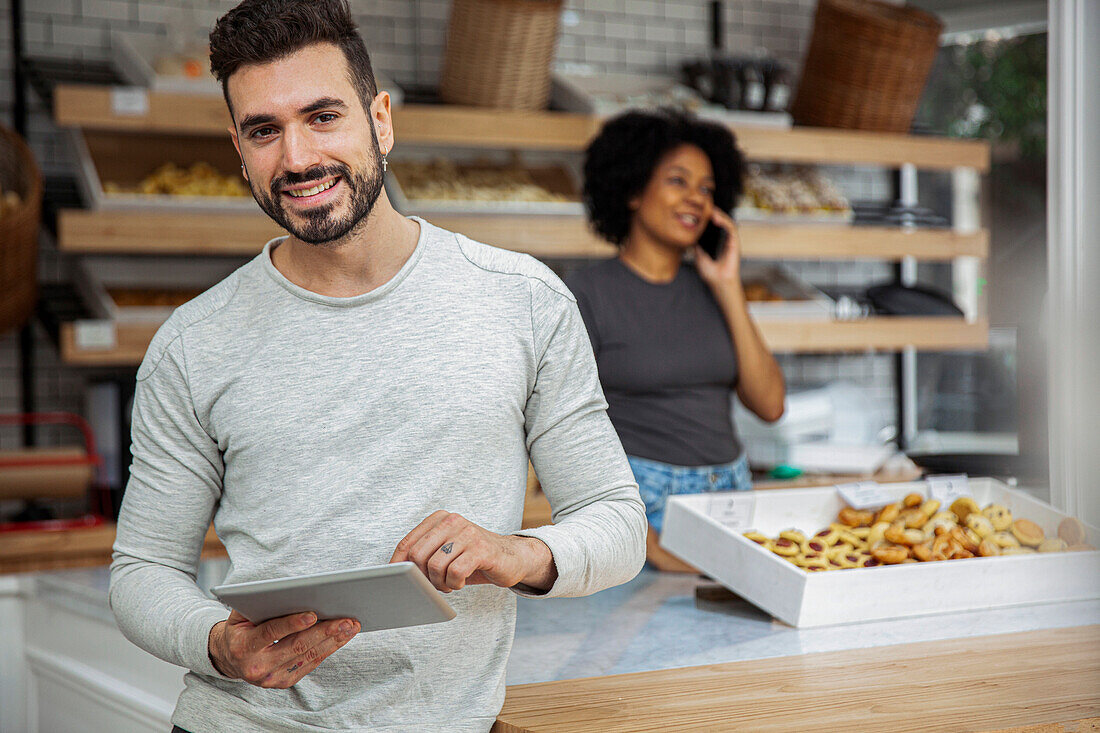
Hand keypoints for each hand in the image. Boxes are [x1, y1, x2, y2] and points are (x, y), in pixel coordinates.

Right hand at [208, 609, 358, 688]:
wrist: (230, 658)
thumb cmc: (241, 628)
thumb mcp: (240, 614)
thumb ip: (259, 604)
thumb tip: (288, 591)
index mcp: (244, 646)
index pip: (271, 633)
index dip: (292, 624)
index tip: (313, 614)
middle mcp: (257, 666)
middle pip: (296, 646)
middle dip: (324, 631)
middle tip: (345, 619)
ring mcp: (272, 678)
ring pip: (308, 656)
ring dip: (333, 640)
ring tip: (350, 626)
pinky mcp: (284, 682)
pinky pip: (311, 664)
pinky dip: (328, 649)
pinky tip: (341, 637)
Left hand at [389, 511, 556, 591]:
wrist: (512, 557)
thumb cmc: (473, 557)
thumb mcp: (446, 551)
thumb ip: (424, 554)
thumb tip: (396, 571)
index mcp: (440, 518)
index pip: (408, 543)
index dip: (398, 565)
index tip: (397, 580)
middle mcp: (453, 521)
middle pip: (418, 556)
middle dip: (422, 577)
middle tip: (435, 584)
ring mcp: (468, 534)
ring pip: (435, 566)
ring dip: (439, 583)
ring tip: (449, 584)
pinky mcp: (482, 549)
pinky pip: (455, 572)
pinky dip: (454, 584)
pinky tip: (460, 583)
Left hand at [694, 208, 742, 290]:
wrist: (719, 282)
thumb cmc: (710, 273)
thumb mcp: (698, 256)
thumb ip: (696, 245)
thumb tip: (689, 235)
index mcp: (716, 242)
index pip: (713, 226)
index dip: (707, 217)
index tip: (698, 210)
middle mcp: (724, 239)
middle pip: (720, 221)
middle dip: (712, 213)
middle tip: (703, 206)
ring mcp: (730, 240)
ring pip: (726, 222)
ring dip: (719, 214)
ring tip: (710, 210)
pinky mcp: (735, 242)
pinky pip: (731, 228)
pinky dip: (724, 221)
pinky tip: (716, 218)